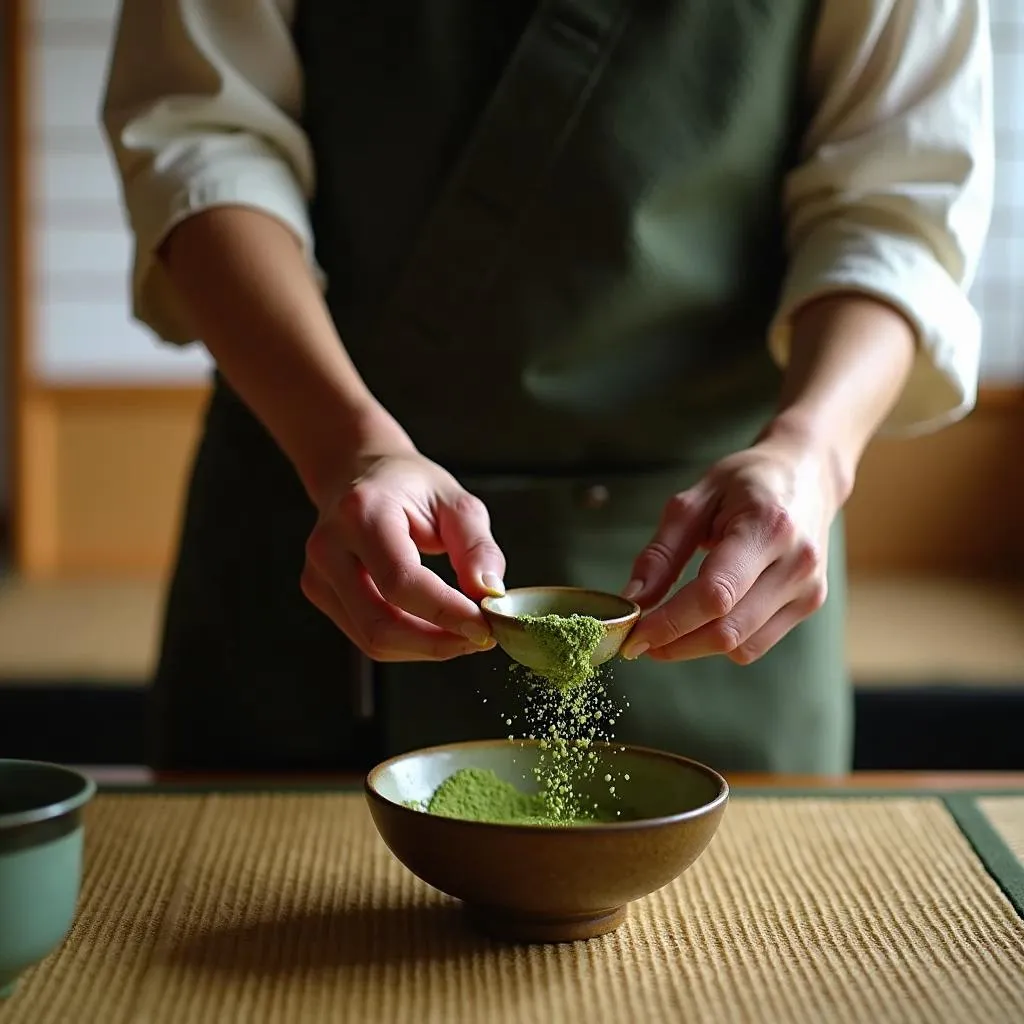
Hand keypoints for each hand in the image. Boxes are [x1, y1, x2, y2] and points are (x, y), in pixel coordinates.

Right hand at [300, 451, 505, 660]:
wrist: (356, 471)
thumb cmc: (407, 485)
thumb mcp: (454, 501)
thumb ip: (476, 546)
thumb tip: (489, 593)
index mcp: (362, 513)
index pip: (401, 581)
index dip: (445, 612)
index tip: (485, 626)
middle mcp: (330, 546)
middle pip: (380, 623)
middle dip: (436, 642)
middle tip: (480, 638)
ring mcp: (318, 574)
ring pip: (373, 639)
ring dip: (425, 647)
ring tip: (463, 633)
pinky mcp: (320, 593)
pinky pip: (367, 636)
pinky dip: (408, 643)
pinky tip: (435, 629)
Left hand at [620, 429, 840, 663]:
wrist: (808, 475)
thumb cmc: (746, 482)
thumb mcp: (694, 501)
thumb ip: (662, 552)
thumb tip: (633, 599)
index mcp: (768, 526)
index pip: (715, 594)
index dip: (670, 623)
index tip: (633, 636)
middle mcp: (797, 563)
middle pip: (727, 630)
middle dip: (675, 643)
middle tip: (639, 641)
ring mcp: (808, 588)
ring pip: (741, 646)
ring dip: (694, 647)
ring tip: (665, 630)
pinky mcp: (809, 604)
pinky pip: (756, 644)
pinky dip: (721, 642)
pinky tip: (702, 621)